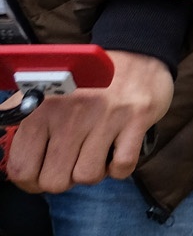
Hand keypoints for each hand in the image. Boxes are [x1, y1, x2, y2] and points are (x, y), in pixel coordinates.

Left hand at [5, 51, 173, 192]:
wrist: (136, 53)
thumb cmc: (86, 82)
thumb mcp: (45, 93)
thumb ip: (19, 118)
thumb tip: (2, 145)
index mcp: (41, 110)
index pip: (22, 169)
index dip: (31, 183)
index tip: (43, 175)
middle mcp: (70, 114)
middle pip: (55, 180)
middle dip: (65, 179)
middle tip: (72, 163)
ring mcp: (105, 117)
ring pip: (87, 176)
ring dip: (93, 172)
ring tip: (96, 153)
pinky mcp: (135, 119)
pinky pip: (122, 166)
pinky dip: (119, 167)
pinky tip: (117, 151)